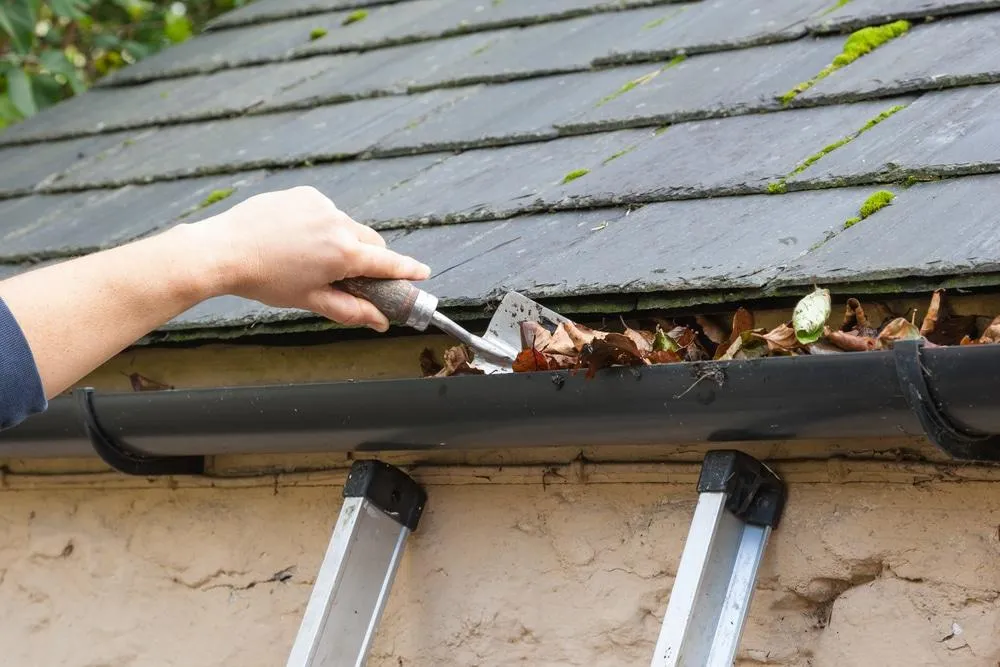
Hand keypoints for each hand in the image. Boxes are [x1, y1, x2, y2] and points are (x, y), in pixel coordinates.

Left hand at [193, 186, 429, 331]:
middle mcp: (339, 223)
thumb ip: (351, 311)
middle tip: (354, 277)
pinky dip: (320, 225)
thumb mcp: (311, 300)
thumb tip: (379, 322)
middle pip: (370, 242)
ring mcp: (321, 205)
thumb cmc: (266, 280)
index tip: (423, 273)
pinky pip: (324, 212)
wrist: (223, 250)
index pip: (388, 262)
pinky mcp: (304, 195)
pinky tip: (295, 239)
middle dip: (368, 259)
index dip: (407, 270)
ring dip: (341, 242)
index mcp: (344, 253)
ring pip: (346, 226)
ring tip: (309, 258)